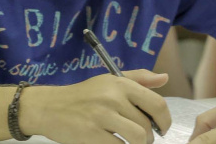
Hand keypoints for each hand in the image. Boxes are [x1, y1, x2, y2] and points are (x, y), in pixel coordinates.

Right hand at [19, 70, 170, 143]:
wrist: (49, 107)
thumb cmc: (82, 95)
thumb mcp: (109, 80)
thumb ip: (138, 78)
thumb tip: (164, 77)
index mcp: (120, 84)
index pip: (157, 104)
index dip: (165, 120)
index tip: (162, 128)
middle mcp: (112, 98)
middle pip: (147, 125)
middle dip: (148, 136)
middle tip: (139, 138)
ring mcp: (102, 116)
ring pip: (137, 138)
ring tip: (130, 142)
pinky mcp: (92, 135)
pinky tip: (113, 143)